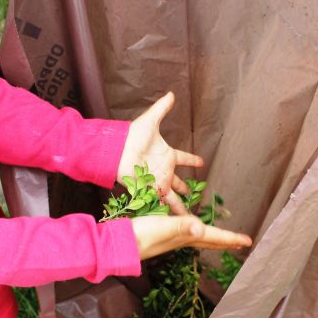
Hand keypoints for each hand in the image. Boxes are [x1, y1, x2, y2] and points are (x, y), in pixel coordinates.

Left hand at [117, 92, 202, 215]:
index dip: (192, 160)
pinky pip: (159, 202)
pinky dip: (165, 211)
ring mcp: (157, 182)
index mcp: (167, 155)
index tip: (201, 162)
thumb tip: (171, 94)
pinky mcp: (150, 190)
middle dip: (185, 190)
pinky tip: (172, 223)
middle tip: (194, 197)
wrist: (117, 151)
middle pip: (178, 183)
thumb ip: (162, 108)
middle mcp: (164, 171)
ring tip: (188, 218)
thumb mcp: (150, 121)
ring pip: (172, 197)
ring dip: (179, 206)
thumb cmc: (132, 136)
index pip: (184, 158)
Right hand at [131, 215, 252, 259]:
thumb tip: (201, 227)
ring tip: (222, 238)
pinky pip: (186, 235)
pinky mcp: (162, 236)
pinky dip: (196, 233)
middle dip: (226, 241)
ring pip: (200, 239)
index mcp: (186, 236)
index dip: (231, 238)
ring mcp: (172, 240)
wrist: (118, 246)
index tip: (248, 241)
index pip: (214, 237)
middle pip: (210, 241)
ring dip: (213, 239)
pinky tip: (191, 230)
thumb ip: (180, 227)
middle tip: (241, 242)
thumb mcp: (161, 227)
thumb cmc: (140, 235)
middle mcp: (182, 240)